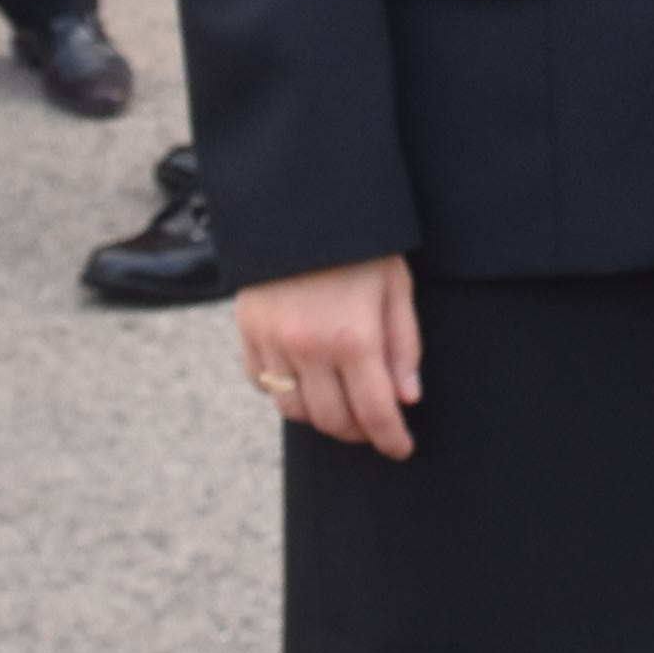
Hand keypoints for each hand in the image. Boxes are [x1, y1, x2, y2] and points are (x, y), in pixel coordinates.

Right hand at [239, 256, 422, 459]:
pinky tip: (305, 380)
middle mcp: (308, 347)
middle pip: (332, 420)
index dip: (390, 439)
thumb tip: (406, 399)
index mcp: (352, 337)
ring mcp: (271, 341)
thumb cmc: (360, 243)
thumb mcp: (396, 287)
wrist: (301, 202)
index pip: (374, 412)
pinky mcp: (247, 330)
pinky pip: (262, 382)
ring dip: (320, 417)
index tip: (401, 449)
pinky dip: (284, 391)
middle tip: (374, 426)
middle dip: (358, 432)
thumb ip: (403, 346)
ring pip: (294, 410)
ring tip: (340, 405)